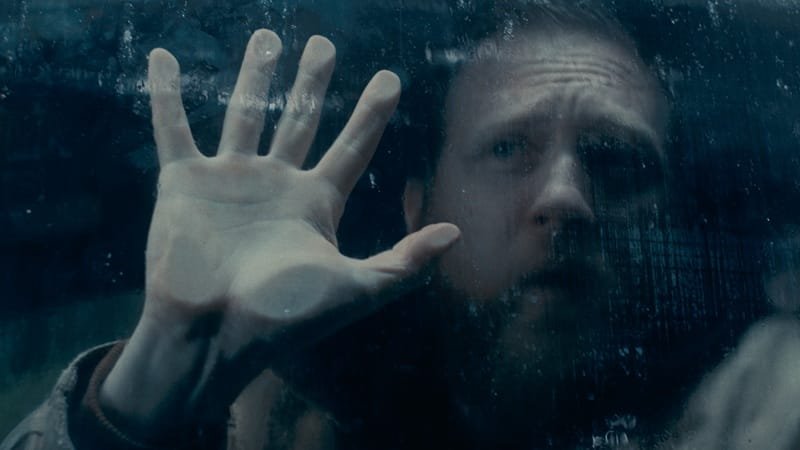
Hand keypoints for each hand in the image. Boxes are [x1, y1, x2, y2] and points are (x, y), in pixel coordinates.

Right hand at [99, 29, 458, 439]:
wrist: (212, 337)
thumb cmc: (284, 319)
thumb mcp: (355, 291)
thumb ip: (404, 263)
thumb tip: (455, 233)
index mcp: (316, 204)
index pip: (353, 147)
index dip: (372, 113)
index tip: (390, 79)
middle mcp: (276, 185)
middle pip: (300, 120)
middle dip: (313, 82)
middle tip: (324, 44)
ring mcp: (229, 180)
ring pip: (244, 114)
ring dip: (253, 77)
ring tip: (266, 38)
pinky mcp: (183, 183)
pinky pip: (173, 127)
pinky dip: (166, 95)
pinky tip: (163, 59)